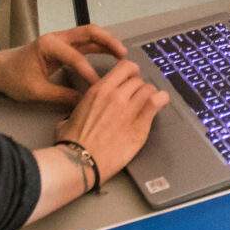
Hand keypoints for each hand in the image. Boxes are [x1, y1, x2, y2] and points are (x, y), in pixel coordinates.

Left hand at [0, 24, 129, 104]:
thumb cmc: (14, 80)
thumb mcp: (36, 91)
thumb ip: (61, 96)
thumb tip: (84, 102)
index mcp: (49, 45)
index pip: (76, 57)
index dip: (89, 72)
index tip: (99, 86)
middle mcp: (57, 37)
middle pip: (88, 32)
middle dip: (107, 42)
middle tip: (123, 55)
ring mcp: (61, 39)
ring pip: (89, 34)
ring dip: (106, 42)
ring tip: (122, 55)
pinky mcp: (62, 45)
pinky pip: (85, 42)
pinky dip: (99, 46)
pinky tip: (110, 54)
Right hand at [56, 59, 170, 184]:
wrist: (79, 162)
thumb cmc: (71, 143)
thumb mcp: (69, 117)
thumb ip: (80, 111)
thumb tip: (77, 116)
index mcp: (99, 91)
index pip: (124, 67)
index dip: (131, 71)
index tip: (132, 76)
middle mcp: (116, 96)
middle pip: (137, 80)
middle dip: (138, 87)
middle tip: (137, 96)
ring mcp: (129, 111)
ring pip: (149, 89)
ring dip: (150, 94)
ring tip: (148, 102)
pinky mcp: (140, 127)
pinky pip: (156, 103)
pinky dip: (161, 100)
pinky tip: (161, 102)